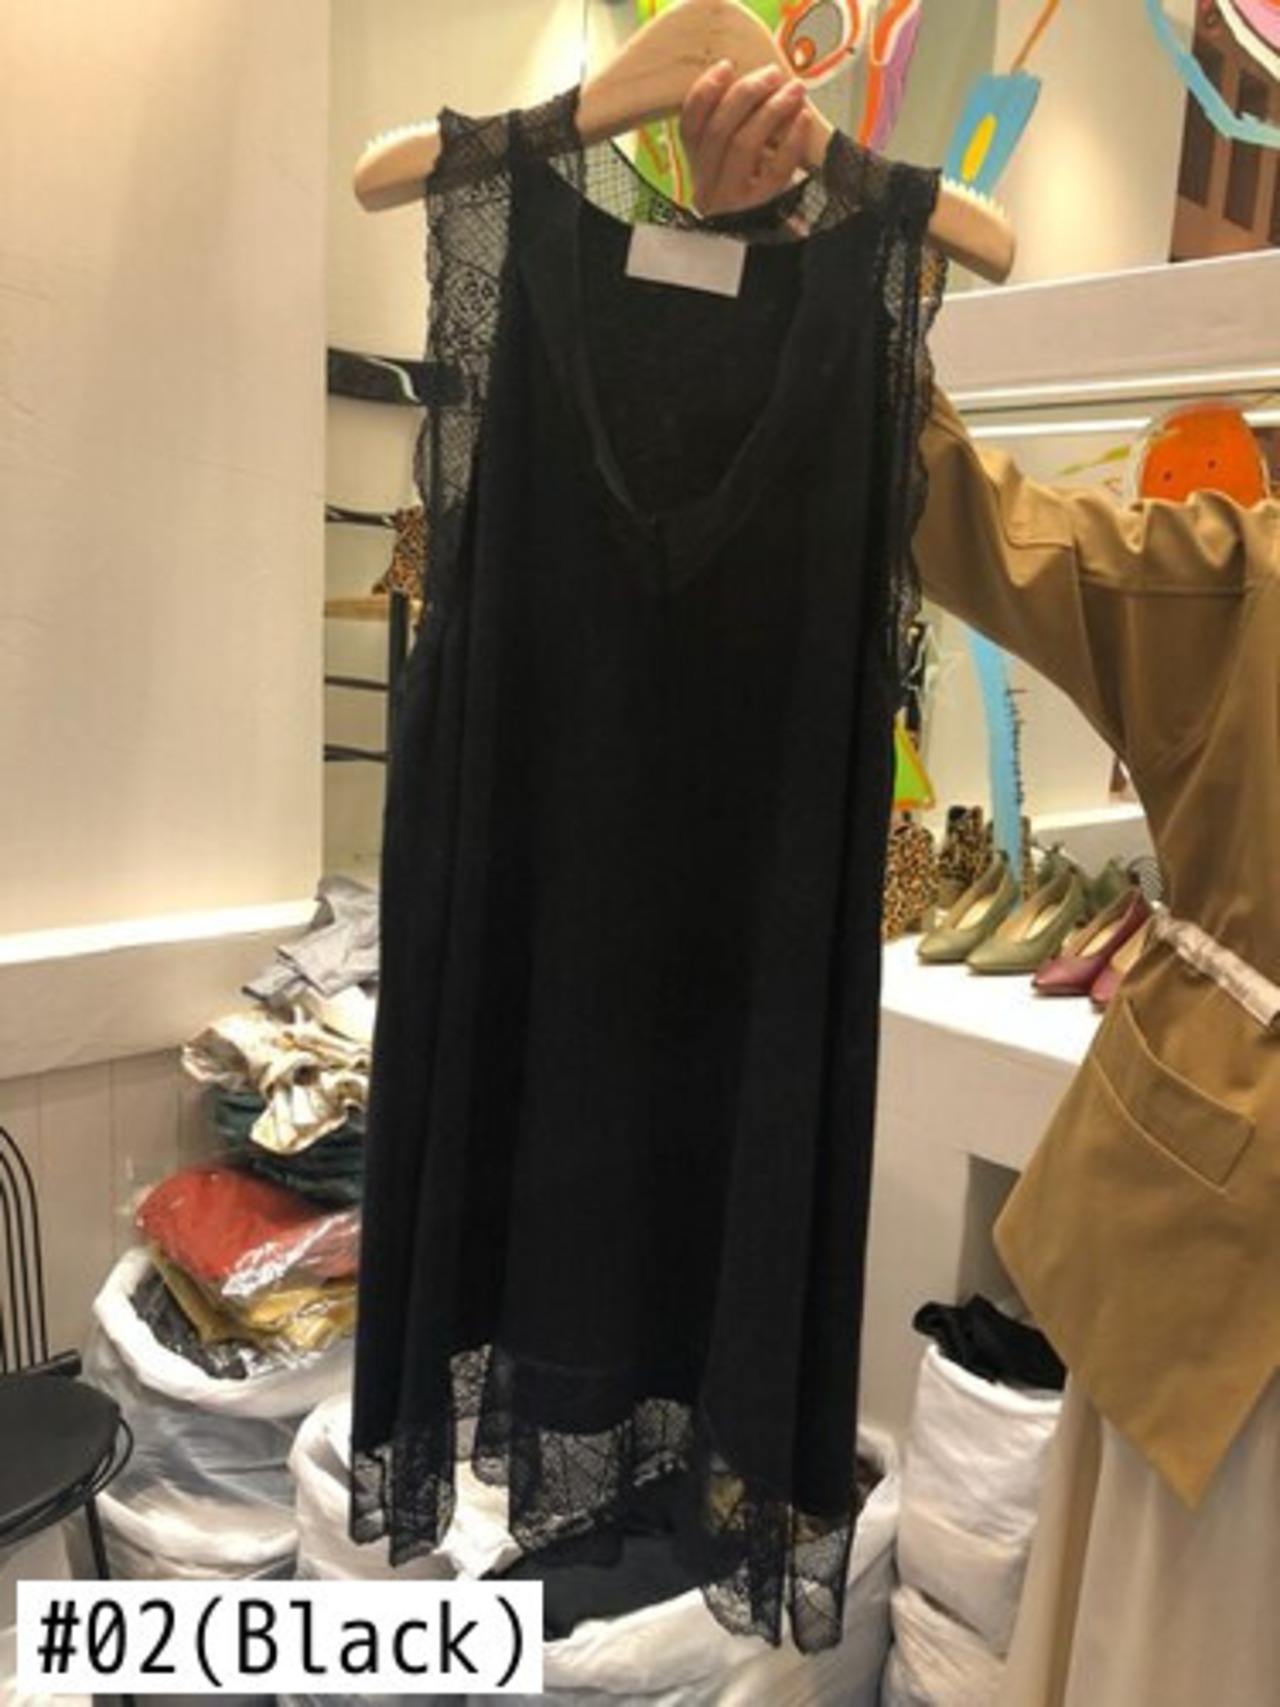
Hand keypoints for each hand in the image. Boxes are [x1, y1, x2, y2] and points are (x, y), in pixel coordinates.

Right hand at [680, 61, 813, 215]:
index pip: (689, 128)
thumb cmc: (751, 200)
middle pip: (719, 131)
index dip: (704, 93)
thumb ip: (731, 135)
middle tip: (770, 74)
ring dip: (771, 110)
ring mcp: (732, 202)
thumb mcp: (731, 171)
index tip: (726, 66)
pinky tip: (803, 119)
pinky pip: (776, 170)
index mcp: (697, 173)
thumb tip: (753, 84)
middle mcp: (707, 189)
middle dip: (746, 94)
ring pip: (744, 145)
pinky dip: (792, 140)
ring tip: (794, 90)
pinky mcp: (760, 211)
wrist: (761, 250)